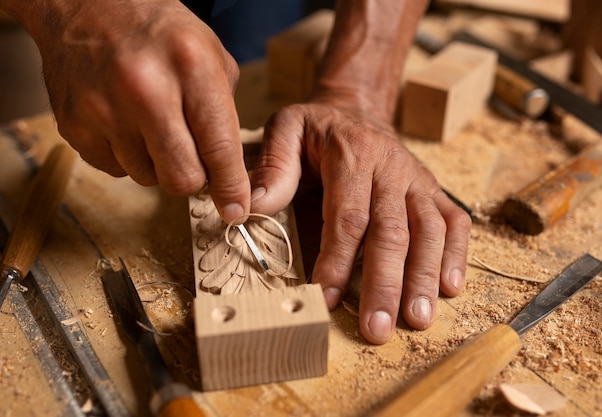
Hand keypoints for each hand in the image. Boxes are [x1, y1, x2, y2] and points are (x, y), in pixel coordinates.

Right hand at [34, 0, 249, 220]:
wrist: (87, 5)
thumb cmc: (159, 32)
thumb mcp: (210, 55)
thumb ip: (224, 113)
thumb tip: (231, 174)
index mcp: (190, 67)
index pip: (219, 149)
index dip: (232, 188)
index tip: (235, 210)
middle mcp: (145, 89)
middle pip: (182, 179)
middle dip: (193, 177)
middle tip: (191, 156)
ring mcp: (104, 110)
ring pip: (148, 178)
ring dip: (158, 163)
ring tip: (152, 124)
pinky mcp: (75, 126)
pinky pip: (116, 169)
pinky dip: (127, 155)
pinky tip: (125, 122)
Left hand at [251, 100, 470, 343]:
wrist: (357, 107)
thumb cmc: (318, 127)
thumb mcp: (286, 128)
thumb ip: (273, 166)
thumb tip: (253, 208)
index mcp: (353, 153)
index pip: (348, 215)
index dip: (339, 259)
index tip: (328, 297)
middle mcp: (391, 167)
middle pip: (392, 231)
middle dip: (385, 283)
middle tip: (377, 329)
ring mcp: (417, 180)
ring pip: (428, 230)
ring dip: (423, 277)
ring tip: (417, 320)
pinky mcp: (433, 190)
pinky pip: (454, 221)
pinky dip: (456, 254)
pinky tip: (451, 287)